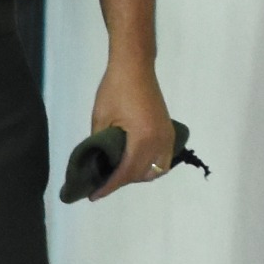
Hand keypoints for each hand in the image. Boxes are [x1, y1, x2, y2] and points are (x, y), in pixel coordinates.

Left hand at [87, 61, 176, 196]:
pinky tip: (135, 164)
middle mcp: (160, 142)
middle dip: (122, 182)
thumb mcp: (101, 119)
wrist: (135, 67)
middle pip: (141, 174)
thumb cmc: (114, 89)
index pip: (125, 173)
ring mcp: (168, 137)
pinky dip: (150, 166)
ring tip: (118, 174)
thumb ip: (101, 145)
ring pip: (156, 170)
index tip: (94, 196)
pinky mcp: (169, 131)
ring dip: (138, 175)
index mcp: (142, 139)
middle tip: (102, 183)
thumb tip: (98, 165)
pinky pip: (163, 159)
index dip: (109, 186)